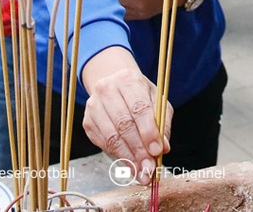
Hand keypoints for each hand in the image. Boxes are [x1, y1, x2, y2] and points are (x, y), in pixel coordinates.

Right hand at [82, 48, 170, 184]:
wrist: (114, 86)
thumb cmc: (139, 95)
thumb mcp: (156, 101)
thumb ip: (162, 122)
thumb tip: (163, 147)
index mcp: (128, 80)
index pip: (139, 108)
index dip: (148, 132)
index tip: (157, 151)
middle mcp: (107, 89)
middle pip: (124, 125)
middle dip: (139, 150)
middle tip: (150, 168)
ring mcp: (94, 105)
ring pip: (112, 137)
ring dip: (129, 158)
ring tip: (142, 172)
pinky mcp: (88, 121)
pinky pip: (104, 143)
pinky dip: (119, 157)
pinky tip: (131, 165)